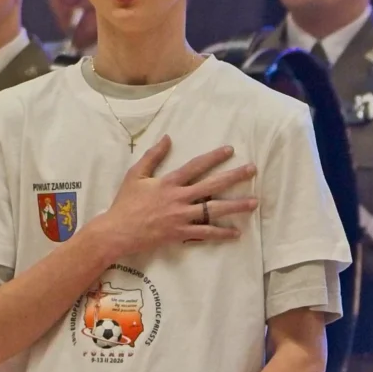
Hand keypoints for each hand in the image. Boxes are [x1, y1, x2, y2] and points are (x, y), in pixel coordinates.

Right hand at [95, 137, 258, 256]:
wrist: (118, 231)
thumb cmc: (126, 202)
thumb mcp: (136, 175)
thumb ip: (153, 156)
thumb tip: (167, 138)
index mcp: (169, 182)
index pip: (196, 166)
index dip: (214, 157)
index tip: (230, 150)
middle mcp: (179, 198)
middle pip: (212, 185)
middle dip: (234, 177)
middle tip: (252, 170)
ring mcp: (182, 217)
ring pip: (214, 210)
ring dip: (236, 206)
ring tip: (254, 202)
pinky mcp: (181, 233)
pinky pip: (205, 233)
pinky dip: (221, 233)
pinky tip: (237, 233)